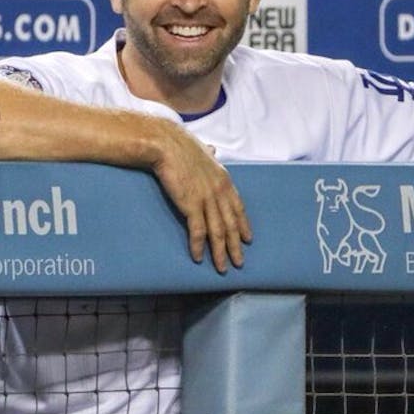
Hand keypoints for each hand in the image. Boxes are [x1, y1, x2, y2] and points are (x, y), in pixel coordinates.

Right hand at [150, 123, 250, 272]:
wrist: (166, 144)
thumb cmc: (180, 145)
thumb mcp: (202, 150)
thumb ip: (209, 155)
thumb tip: (213, 149)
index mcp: (224, 179)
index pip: (238, 207)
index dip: (243, 225)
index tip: (247, 239)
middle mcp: (219, 191)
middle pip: (231, 225)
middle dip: (235, 246)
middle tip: (239, 263)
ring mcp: (206, 199)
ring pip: (218, 232)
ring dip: (220, 252)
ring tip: (222, 268)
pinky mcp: (191, 204)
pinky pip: (197, 231)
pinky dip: (198, 246)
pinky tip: (198, 257)